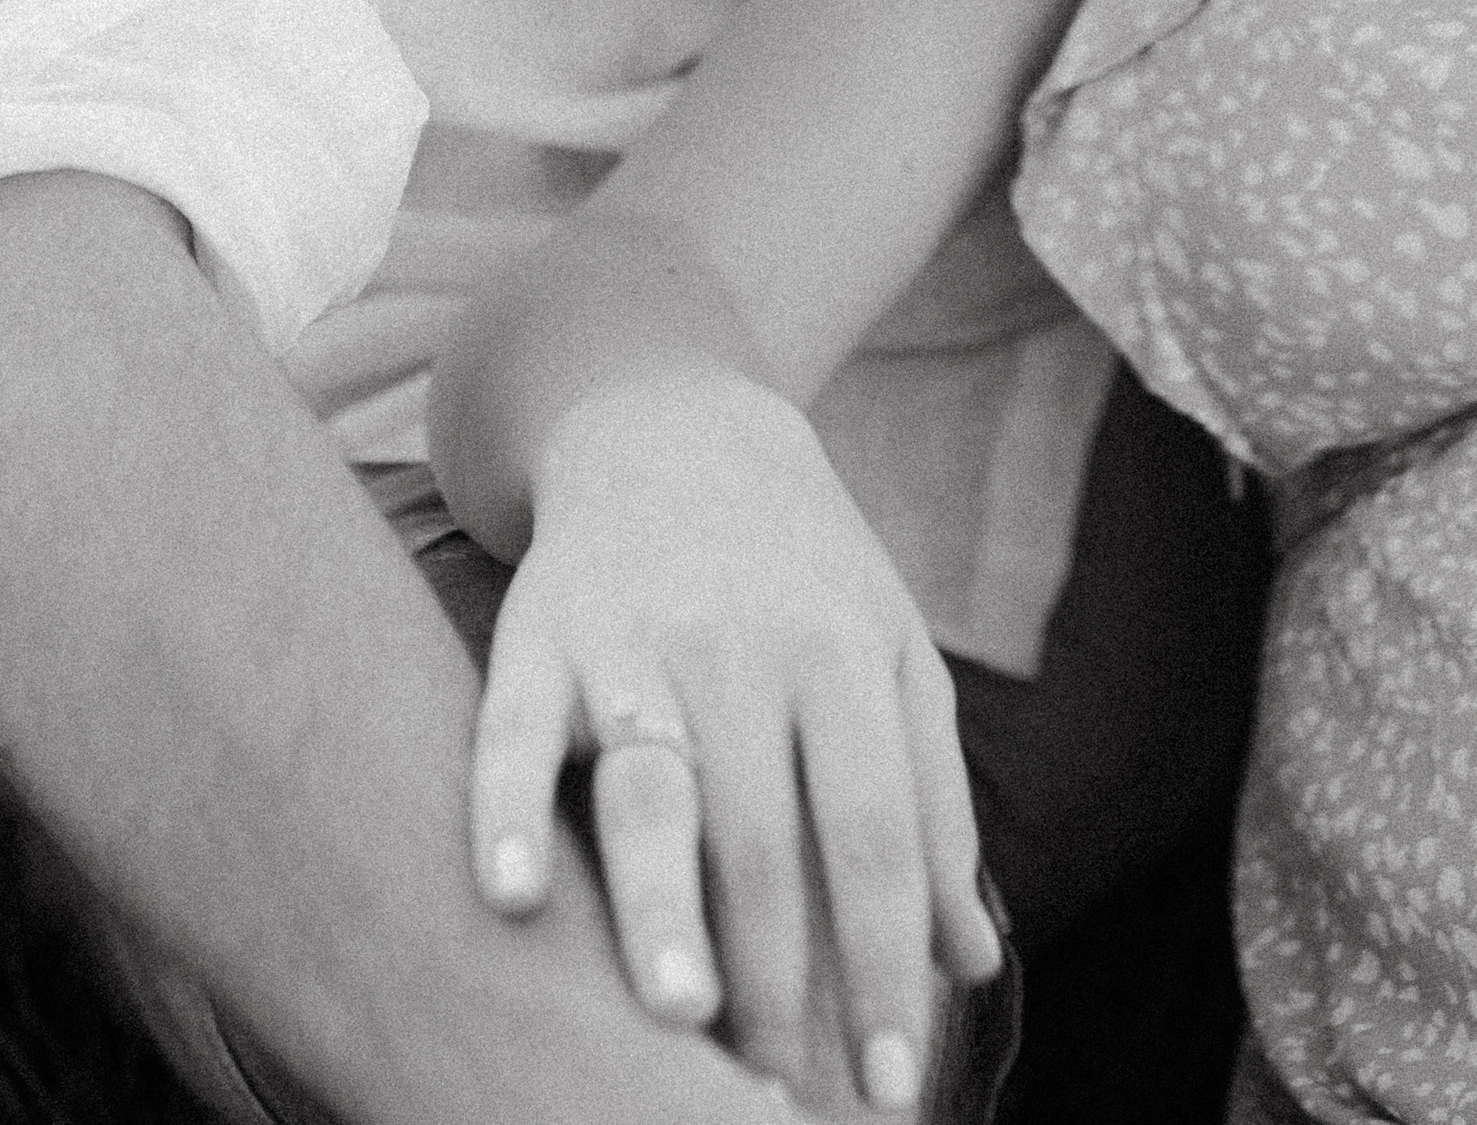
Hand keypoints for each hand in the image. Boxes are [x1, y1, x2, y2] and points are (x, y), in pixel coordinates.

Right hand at [468, 368, 998, 1110]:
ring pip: (651, 790)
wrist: (669, 418)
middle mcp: (743, 645)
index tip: (896, 1088)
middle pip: (764, 834)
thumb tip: (971, 971)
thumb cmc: (801, 570)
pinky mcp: (535, 631)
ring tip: (679, 1014)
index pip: (873, 836)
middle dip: (776, 976)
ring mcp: (633, 638)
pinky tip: (512, 896)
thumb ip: (932, 809)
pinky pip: (512, 730)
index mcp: (843, 655)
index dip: (886, 967)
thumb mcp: (890, 656)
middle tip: (769, 1100)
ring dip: (663, 909)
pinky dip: (505, 812)